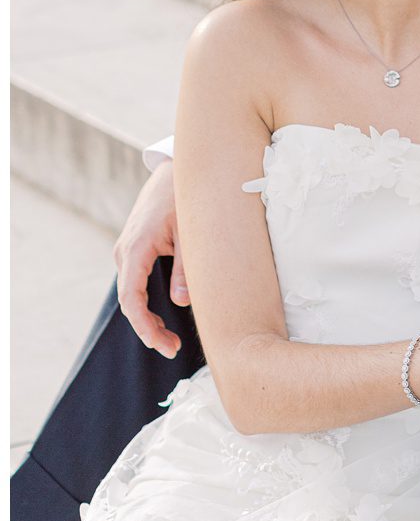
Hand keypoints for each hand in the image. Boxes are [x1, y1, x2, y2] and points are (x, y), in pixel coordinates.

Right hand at [114, 162, 184, 357]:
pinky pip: (136, 283)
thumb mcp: (192, 233)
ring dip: (147, 318)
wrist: (176, 172)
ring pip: (131, 294)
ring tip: (170, 340)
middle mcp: (126, 252)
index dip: (145, 326)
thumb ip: (187, 268)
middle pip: (129, 302)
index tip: (162, 345)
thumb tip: (181, 301)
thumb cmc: (186, 198)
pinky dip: (145, 303)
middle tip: (173, 349)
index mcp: (137, 248)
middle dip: (148, 329)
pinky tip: (162, 318)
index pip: (132, 299)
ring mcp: (128, 252)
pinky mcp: (136, 251)